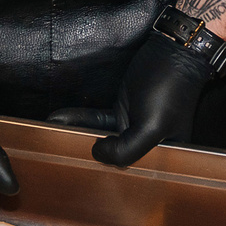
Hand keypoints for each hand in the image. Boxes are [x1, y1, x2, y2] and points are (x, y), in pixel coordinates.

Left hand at [54, 32, 219, 168]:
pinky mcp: (122, 110)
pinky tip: (60, 118)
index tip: (84, 174)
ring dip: (77, 133)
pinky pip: (98, 120)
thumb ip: (127, 150)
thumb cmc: (170, 89)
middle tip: (61, 154)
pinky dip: (80, 119)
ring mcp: (133, 126)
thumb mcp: (151, 126)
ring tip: (52, 132)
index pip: (134, 174)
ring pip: (102, 137)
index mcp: (164, 155)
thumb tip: (97, 154)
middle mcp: (149, 144)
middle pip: (115, 156)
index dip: (111, 176)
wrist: (173, 50)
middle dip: (88, 156)